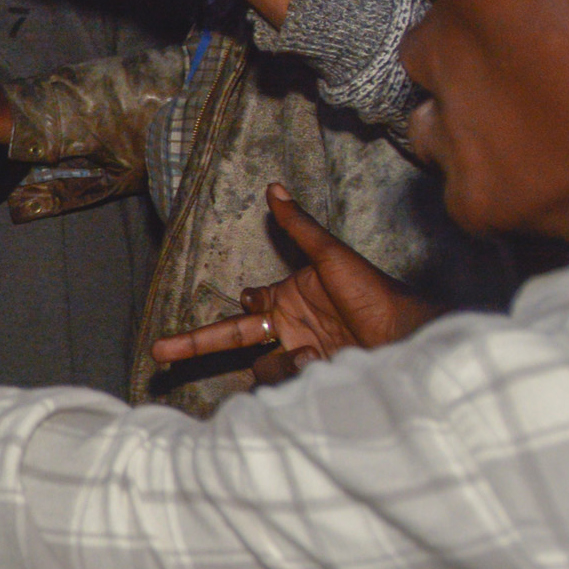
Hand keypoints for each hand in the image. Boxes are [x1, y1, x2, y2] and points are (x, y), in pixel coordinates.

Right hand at [147, 186, 440, 379]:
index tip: (244, 301)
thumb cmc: (374, 292)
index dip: (243, 303)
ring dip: (279, 364)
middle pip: (233, 338)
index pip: (250, 304)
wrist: (408, 337)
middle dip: (195, 344)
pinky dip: (298, 376)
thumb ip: (298, 226)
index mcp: (290, 297)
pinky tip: (324, 366)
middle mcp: (291, 327)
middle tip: (160, 351)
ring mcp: (301, 355)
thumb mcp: (332, 256)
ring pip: (264, 367)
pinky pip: (287, 382)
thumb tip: (274, 187)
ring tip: (312, 356)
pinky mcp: (314, 378)